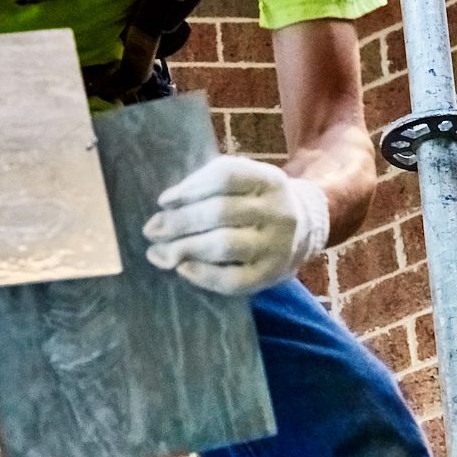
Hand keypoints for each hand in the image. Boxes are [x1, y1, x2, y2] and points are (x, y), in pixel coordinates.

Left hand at [143, 154, 329, 295]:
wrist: (304, 232)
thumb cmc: (256, 203)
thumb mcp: (244, 182)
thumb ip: (208, 185)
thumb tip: (166, 206)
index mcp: (269, 180)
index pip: (225, 177)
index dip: (190, 188)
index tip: (164, 201)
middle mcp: (278, 211)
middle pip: (221, 212)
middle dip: (180, 222)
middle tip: (152, 230)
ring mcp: (276, 245)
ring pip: (225, 245)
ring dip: (186, 248)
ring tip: (160, 253)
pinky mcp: (271, 275)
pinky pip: (233, 279)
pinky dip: (204, 275)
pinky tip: (183, 269)